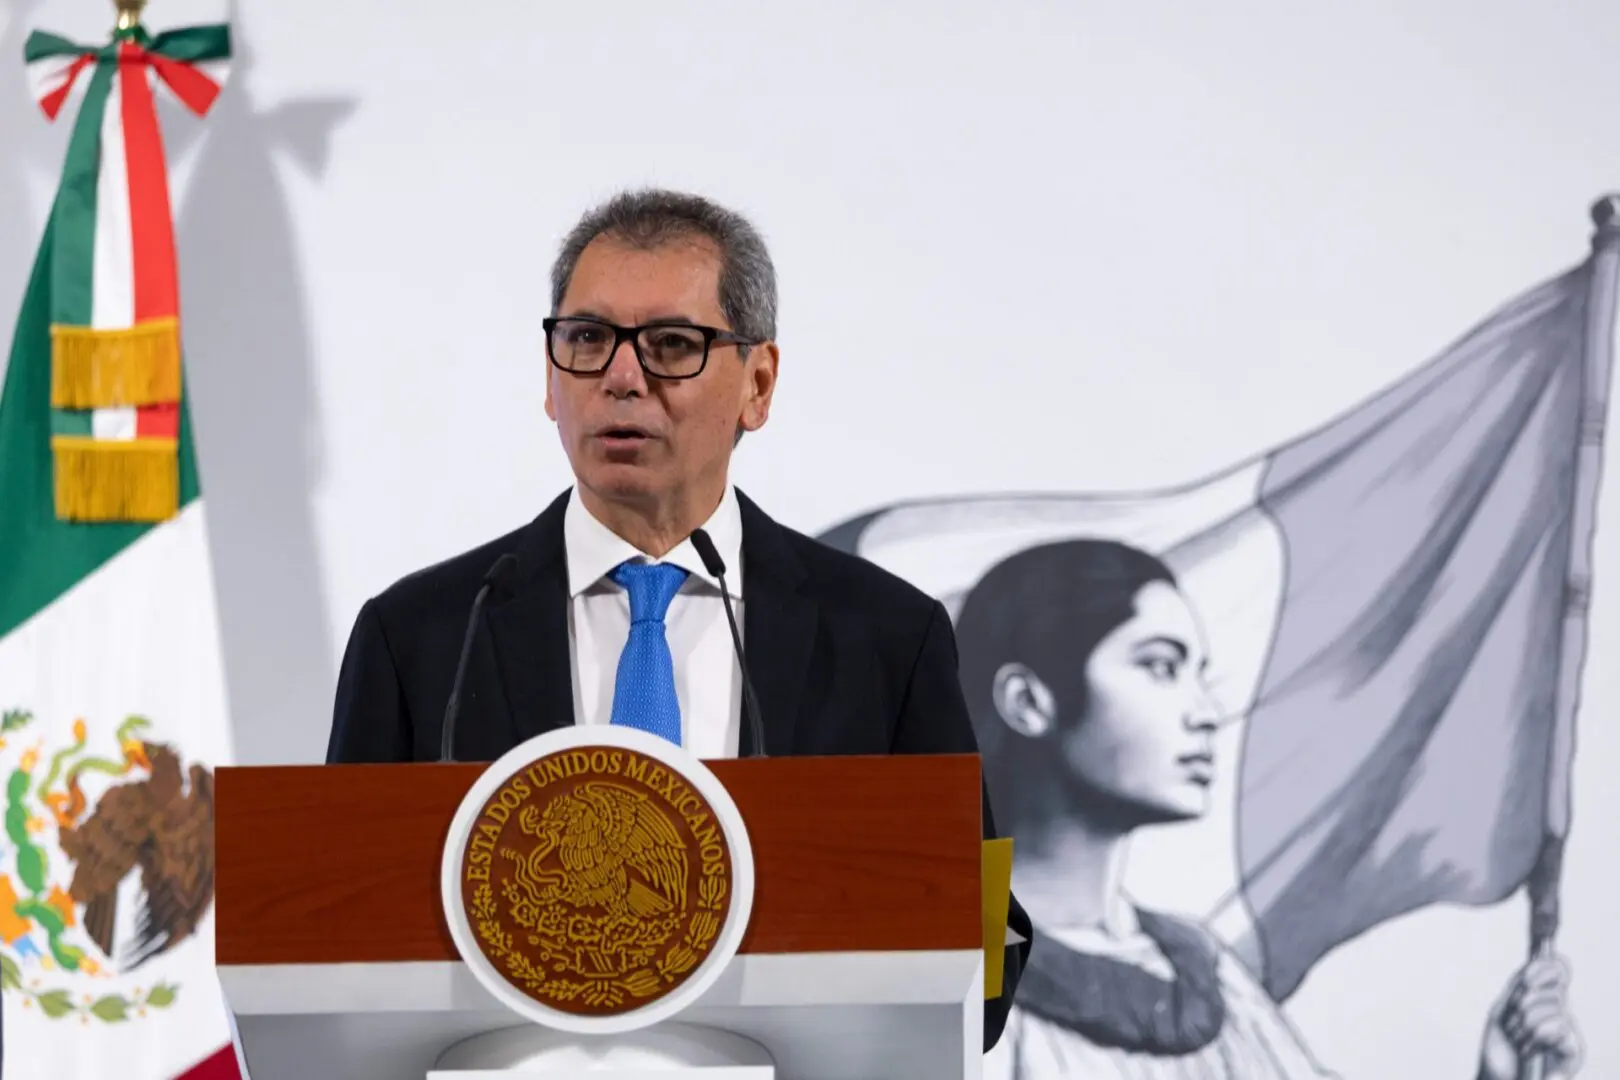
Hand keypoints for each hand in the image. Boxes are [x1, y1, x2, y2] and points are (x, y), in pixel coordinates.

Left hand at [1478, 954, 1581, 1079]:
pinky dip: (1540, 1035)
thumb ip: (1519, 985)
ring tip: (1518, 1040)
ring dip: (1526, 1024)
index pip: (1559, 969)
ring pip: (1557, 1007)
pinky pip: (1563, 1028)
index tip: (1525, 979)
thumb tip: (1537, 959)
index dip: (1545, 968)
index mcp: (1543, 997)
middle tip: (1513, 1023)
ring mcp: (1568, 1032)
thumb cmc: (1499, 1047)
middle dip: (1524, 1004)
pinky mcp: (1574, 1053)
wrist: (1498, 1077)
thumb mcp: (1503, 1009)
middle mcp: (1559, 1012)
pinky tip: (1529, 1049)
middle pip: (1555, 989)